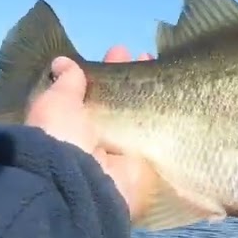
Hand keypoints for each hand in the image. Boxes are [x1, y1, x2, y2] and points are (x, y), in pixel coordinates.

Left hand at [24, 46, 157, 222]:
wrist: (81, 186)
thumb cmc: (61, 139)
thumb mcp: (55, 104)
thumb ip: (65, 84)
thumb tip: (63, 62)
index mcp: (71, 123)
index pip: (91, 90)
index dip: (105, 71)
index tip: (121, 51)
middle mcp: (97, 138)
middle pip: (118, 103)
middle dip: (131, 80)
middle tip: (147, 56)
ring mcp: (123, 152)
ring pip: (140, 117)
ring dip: (153, 96)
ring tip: (166, 70)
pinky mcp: (146, 166)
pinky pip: (160, 139)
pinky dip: (171, 122)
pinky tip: (182, 98)